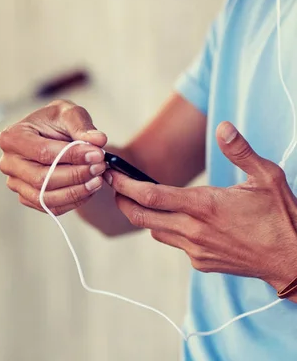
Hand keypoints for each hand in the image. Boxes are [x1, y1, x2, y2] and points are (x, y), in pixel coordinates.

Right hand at [0, 100, 107, 214]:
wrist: (50, 134)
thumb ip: (82, 126)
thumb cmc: (55, 122)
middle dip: (75, 175)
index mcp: (12, 137)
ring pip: (45, 197)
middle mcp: (8, 162)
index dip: (72, 156)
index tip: (96, 154)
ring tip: (97, 180)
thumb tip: (98, 141)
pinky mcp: (27, 197)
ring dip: (76, 192)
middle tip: (99, 167)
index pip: (43, 152)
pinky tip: (88, 189)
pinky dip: (73, 201)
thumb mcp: (68, 112)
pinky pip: (50, 207)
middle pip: (42, 178)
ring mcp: (15, 183)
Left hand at [106, 121, 296, 292]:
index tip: (111, 174)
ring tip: (142, 198)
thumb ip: (240, 151)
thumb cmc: (282, 216)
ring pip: (154, 231)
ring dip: (145, 215)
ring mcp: (195, 249)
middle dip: (122, 200)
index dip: (125, 185)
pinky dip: (169, 229)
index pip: (150, 196)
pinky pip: (174, 243)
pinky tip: (180, 219)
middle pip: (140, 217)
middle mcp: (193, 230)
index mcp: (205, 206)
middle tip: (113, 186)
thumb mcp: (266, 177)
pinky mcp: (200, 263)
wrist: (294, 261)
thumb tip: (223, 127)